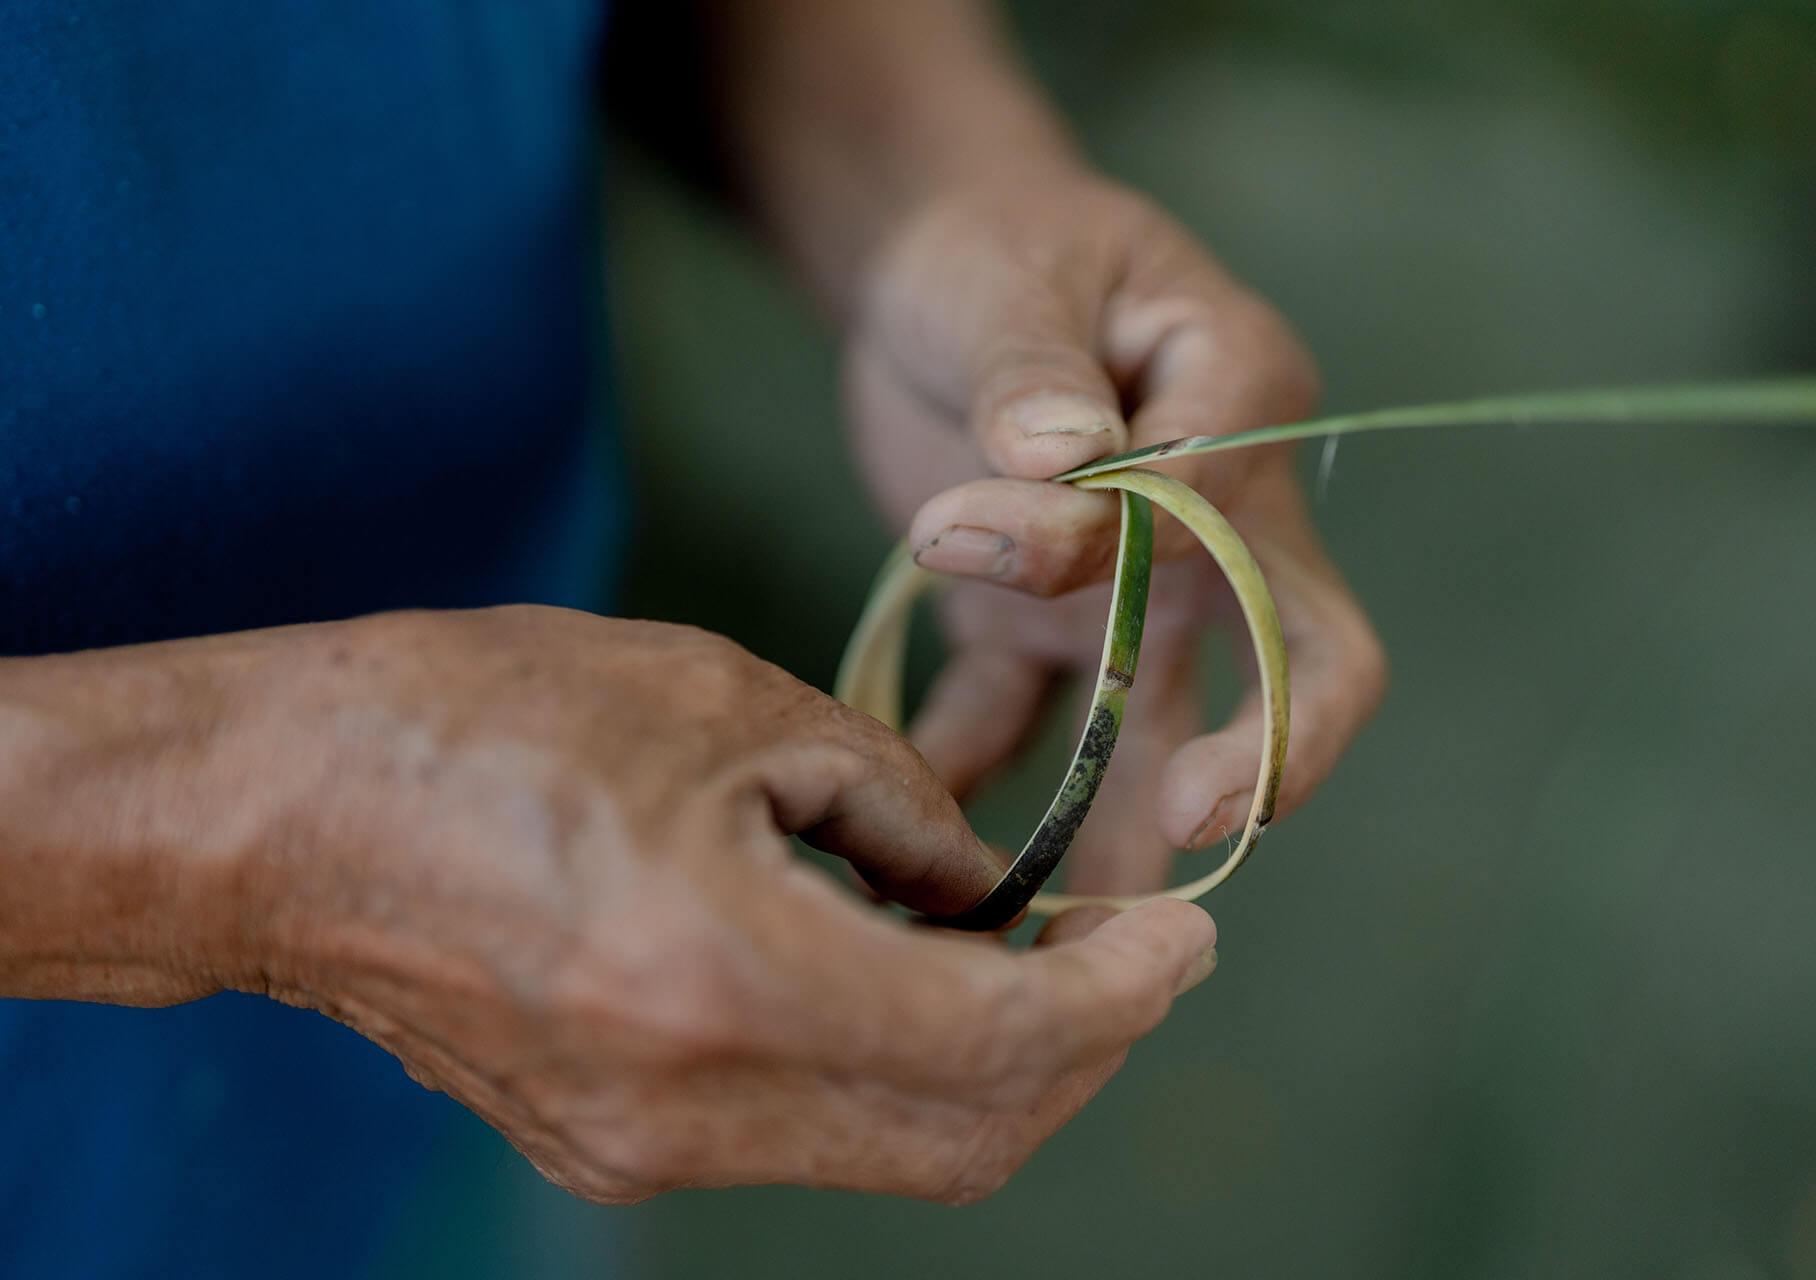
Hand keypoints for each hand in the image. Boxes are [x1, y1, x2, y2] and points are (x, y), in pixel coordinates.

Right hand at [148, 608, 1217, 1201]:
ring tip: (1023, 947)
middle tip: (1128, 948)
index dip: (1124, 996)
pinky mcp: (606, 1144)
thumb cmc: (475, 715)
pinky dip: (889, 1067)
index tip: (1183, 938)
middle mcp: (695, 1103)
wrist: (274, 816)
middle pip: (972, 1135)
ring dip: (990, 1063)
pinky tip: (894, 964)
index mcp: (729, 976)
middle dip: (1081, 1047)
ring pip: (897, 1150)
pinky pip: (807, 1134)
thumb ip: (888, 804)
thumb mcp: (718, 702)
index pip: (1004, 1042)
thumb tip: (982, 884)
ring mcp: (642, 1148)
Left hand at [845, 171, 1386, 893]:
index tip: (959, 524)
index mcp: (1241, 402)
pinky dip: (971, 775)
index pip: (1239, 511)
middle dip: (1265, 751)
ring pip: (1160, 726)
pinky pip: (1018, 719)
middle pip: (1297, 656)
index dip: (1123, 547)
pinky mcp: (1034, 623)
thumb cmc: (996, 246)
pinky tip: (918, 849)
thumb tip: (1064, 458)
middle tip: (1195, 833)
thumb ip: (1036, 376)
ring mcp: (1130, 586)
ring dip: (1125, 827)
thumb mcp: (1009, 282)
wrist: (932, 268)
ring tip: (1073, 936)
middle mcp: (1215, 515)